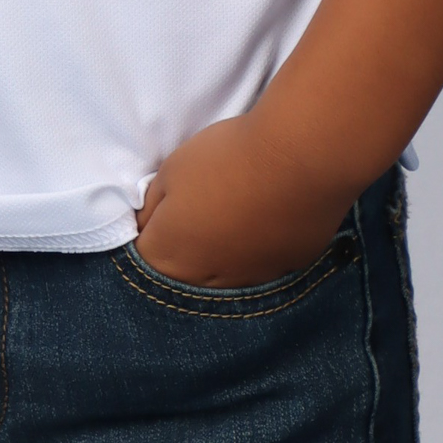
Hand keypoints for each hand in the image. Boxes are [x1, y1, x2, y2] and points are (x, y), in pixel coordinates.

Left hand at [132, 111, 356, 289]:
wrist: (299, 159)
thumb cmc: (226, 159)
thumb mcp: (170, 170)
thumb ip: (153, 205)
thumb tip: (146, 223)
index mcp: (169, 257)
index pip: (142, 258)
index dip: (149, 231)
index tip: (160, 210)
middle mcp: (206, 283)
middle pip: (182, 275)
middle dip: (182, 249)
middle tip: (196, 211)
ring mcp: (249, 282)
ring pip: (224, 278)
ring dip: (220, 256)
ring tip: (232, 215)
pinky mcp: (285, 273)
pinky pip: (262, 269)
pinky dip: (257, 252)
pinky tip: (265, 222)